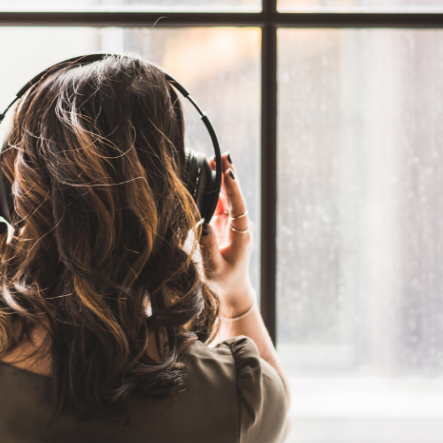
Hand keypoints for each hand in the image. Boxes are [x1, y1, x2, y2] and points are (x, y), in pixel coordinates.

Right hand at [198, 154, 254, 316]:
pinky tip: (209, 173)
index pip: (238, 206)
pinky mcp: (224, 222)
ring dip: (221, 178)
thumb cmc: (223, 280)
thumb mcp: (214, 266)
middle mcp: (240, 224)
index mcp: (241, 233)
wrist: (232, 288)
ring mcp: (233, 221)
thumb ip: (208, 246)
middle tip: (222, 155)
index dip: (233, 188)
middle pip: (234, 195)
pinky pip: (220, 201)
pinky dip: (214, 187)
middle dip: (228, 175)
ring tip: (215, 158)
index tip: (228, 173)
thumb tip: (201, 224)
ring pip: (227, 195)